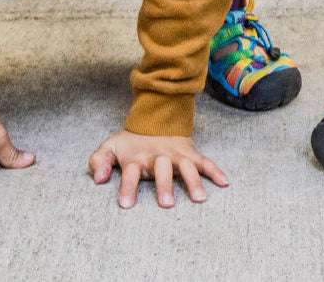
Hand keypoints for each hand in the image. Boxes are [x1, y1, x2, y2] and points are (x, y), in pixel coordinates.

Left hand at [89, 130, 227, 208]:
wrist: (155, 118)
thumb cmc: (130, 142)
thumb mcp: (109, 147)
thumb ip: (99, 162)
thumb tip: (100, 180)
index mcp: (137, 157)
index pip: (131, 171)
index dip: (128, 187)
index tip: (126, 205)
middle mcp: (158, 156)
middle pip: (162, 169)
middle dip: (164, 185)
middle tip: (166, 205)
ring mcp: (176, 154)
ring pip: (186, 166)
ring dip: (193, 181)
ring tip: (199, 199)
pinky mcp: (190, 153)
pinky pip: (204, 161)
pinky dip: (215, 170)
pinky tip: (224, 183)